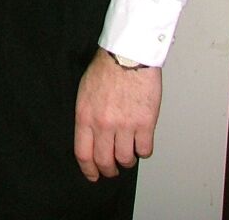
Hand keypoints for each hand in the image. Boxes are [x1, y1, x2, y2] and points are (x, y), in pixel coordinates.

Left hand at [74, 49, 162, 180]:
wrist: (127, 55)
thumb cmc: (106, 68)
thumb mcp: (84, 92)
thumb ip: (87, 116)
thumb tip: (90, 138)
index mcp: (85, 116)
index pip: (83, 153)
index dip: (88, 169)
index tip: (93, 175)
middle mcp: (103, 124)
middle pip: (105, 161)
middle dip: (109, 170)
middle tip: (112, 169)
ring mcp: (125, 125)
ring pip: (125, 159)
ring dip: (127, 160)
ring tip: (128, 152)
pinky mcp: (145, 124)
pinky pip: (145, 150)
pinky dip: (143, 150)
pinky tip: (141, 142)